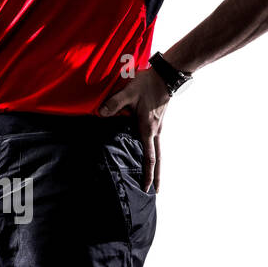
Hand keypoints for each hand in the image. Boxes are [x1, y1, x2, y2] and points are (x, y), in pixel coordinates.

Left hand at [99, 67, 170, 191]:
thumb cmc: (147, 84)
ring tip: (153, 178)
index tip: (148, 188)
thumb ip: (114, 103)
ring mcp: (158, 127)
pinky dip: (154, 153)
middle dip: (156, 176)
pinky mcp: (157, 121)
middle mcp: (155, 131)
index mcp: (148, 129)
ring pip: (157, 151)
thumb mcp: (128, 92)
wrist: (166, 74)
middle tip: (155, 192)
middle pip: (157, 159)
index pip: (150, 157)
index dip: (148, 174)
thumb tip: (101, 113)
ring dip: (155, 166)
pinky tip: (147, 154)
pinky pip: (155, 142)